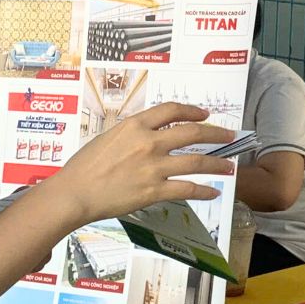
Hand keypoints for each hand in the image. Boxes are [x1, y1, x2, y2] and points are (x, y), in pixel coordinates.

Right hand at [49, 103, 234, 223]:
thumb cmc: (84, 166)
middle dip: (215, 133)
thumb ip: (131, 135)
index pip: (171, 111)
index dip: (192, 111)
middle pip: (192, 132)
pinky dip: (203, 191)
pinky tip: (212, 192)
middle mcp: (149, 142)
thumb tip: (147, 136)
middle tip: (228, 136)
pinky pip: (186, 188)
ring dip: (217, 163)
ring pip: (196, 161)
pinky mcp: (154, 190)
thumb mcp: (108, 138)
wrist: (75, 192)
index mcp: (135, 125)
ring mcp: (153, 166)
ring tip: (229, 166)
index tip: (204, 114)